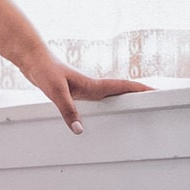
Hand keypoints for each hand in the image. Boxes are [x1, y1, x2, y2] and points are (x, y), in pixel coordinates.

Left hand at [21, 49, 148, 135]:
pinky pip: (98, 99)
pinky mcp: (76, 91)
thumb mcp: (55, 92)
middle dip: (139, 96)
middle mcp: (92, 87)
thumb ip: (68, 111)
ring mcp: (85, 89)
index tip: (158, 92)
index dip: (141, 90)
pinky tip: (105, 111)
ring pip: (111, 96)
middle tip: (157, 101)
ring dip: (125, 99)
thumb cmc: (44, 70)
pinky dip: (107, 103)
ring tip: (139, 108)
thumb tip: (79, 131)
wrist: (32, 58)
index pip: (123, 87)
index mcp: (93, 85)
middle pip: (122, 92)